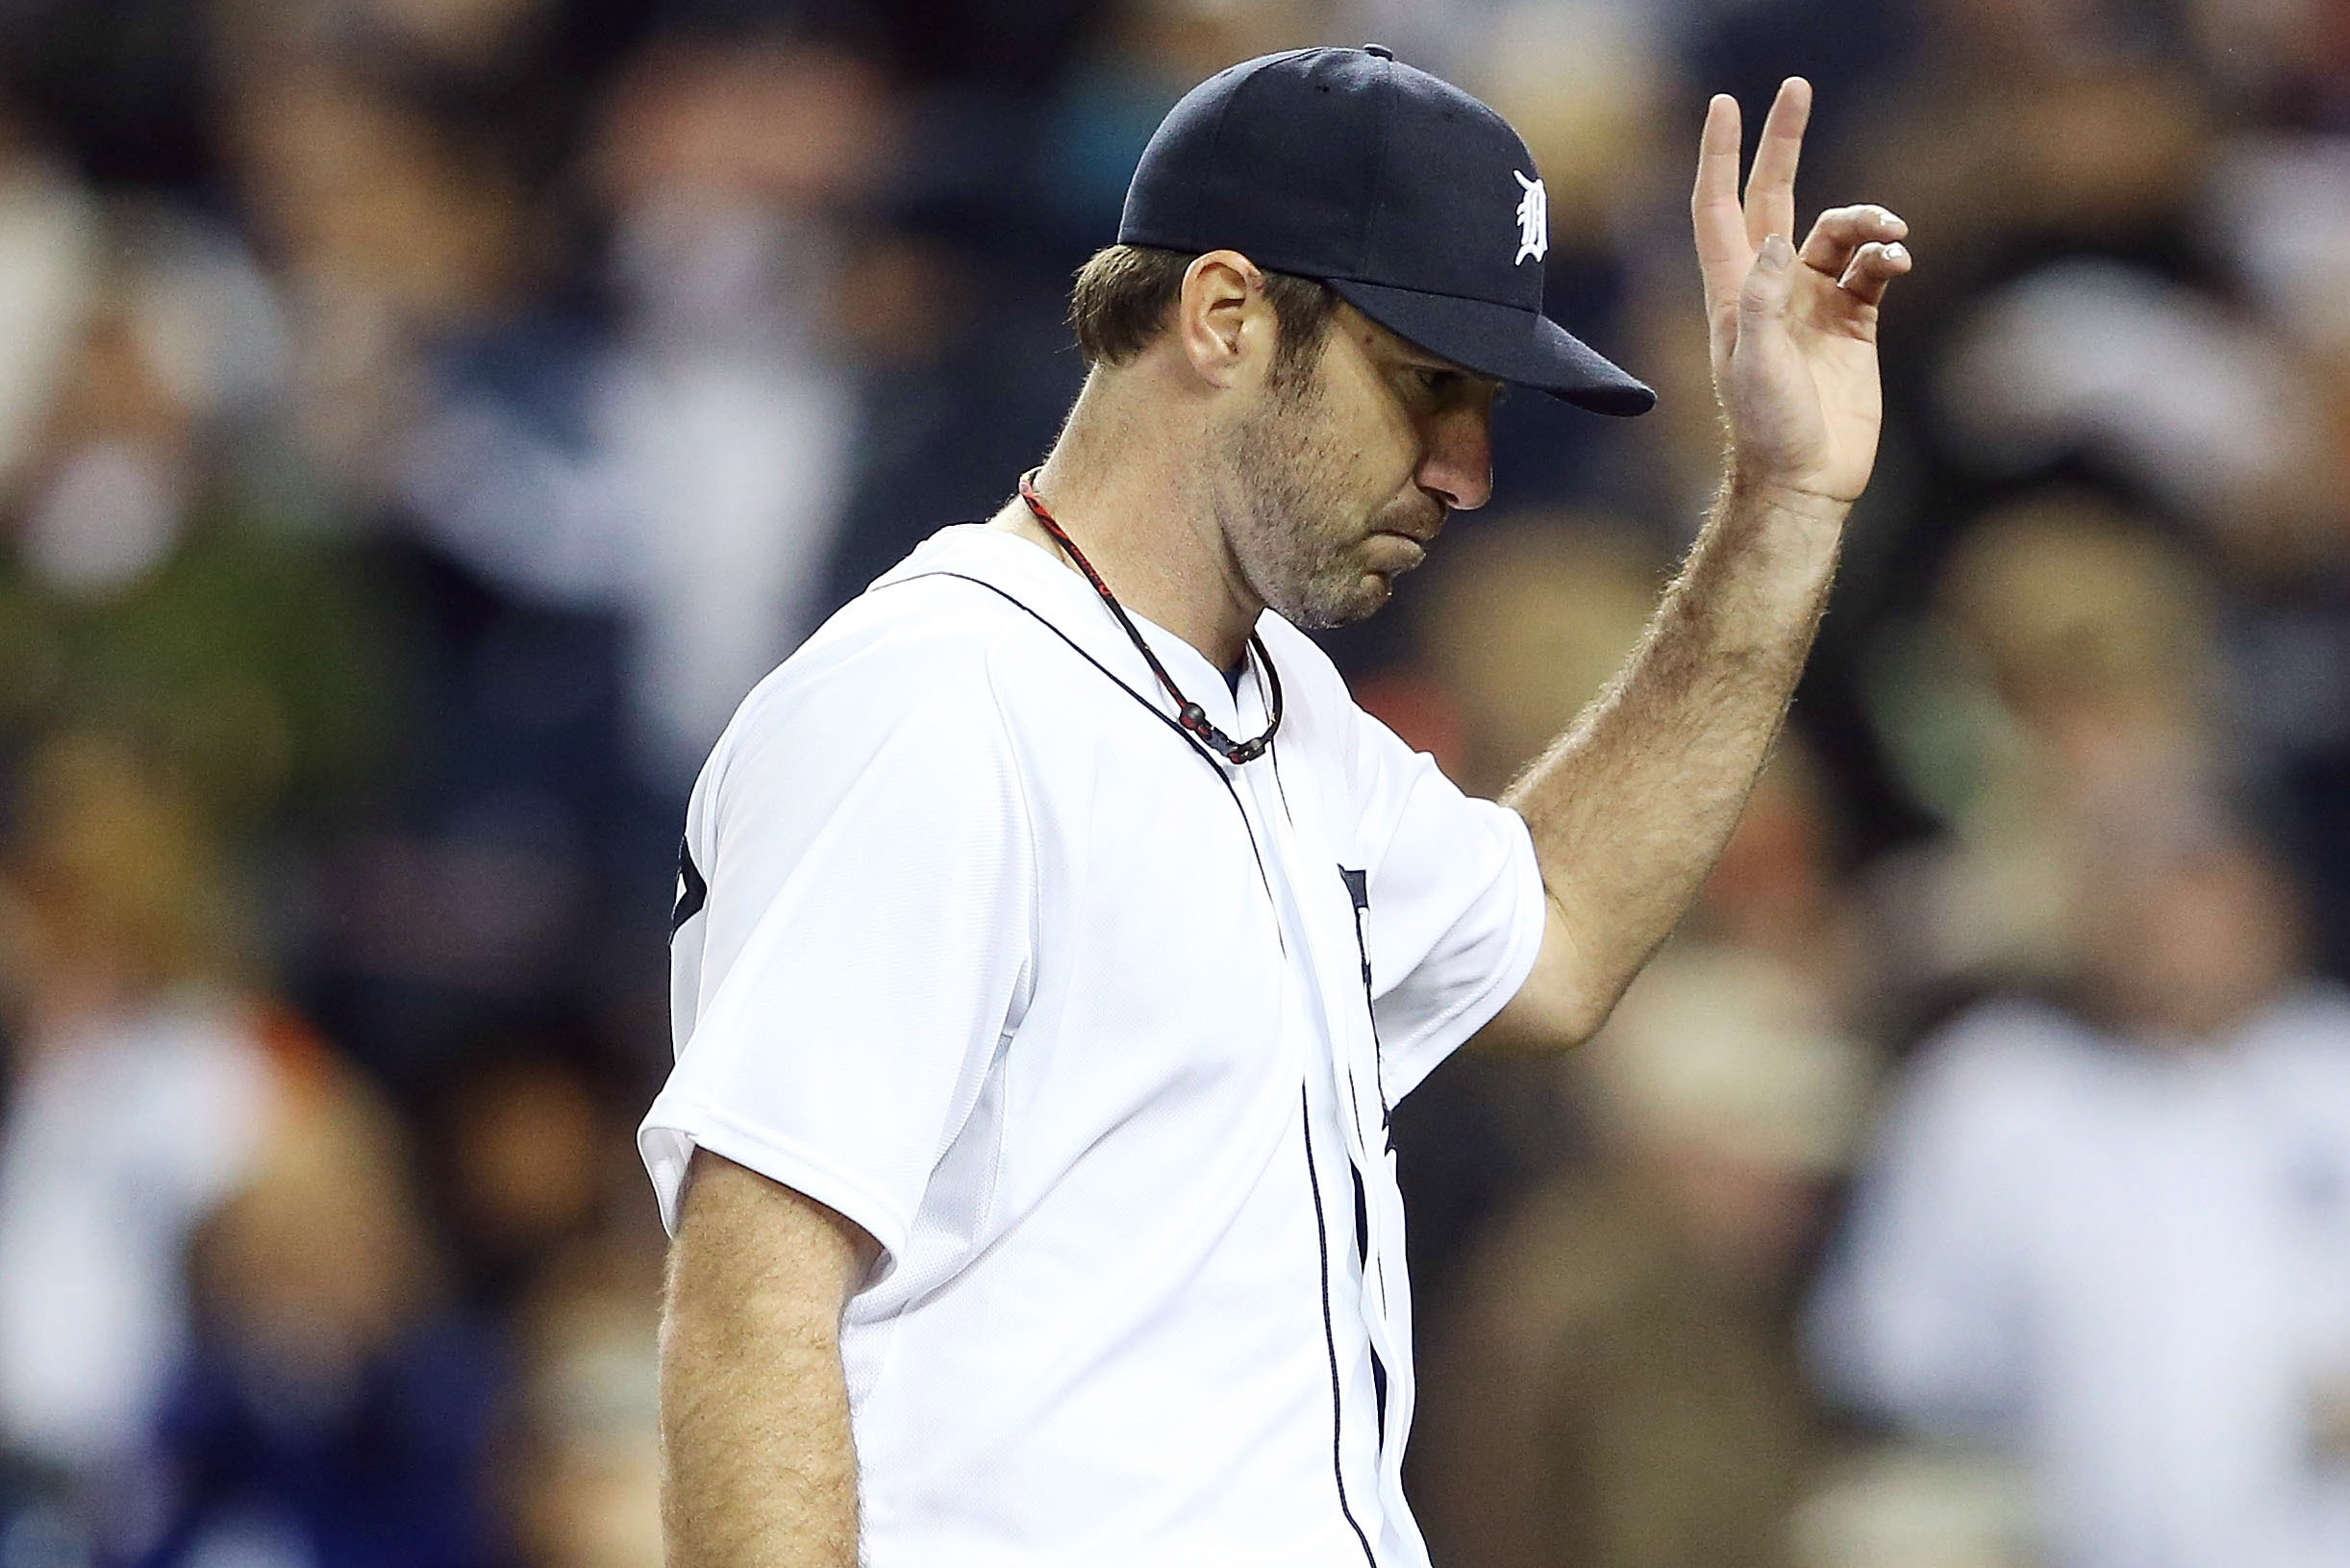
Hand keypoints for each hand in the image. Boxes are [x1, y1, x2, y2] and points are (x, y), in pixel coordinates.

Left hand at [1692, 78, 1909, 506]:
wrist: (1808, 478)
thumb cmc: (1767, 427)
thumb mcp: (1753, 361)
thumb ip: (1763, 297)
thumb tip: (1780, 237)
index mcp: (1733, 292)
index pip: (1719, 207)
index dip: (1719, 155)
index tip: (1724, 104)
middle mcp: (1772, 288)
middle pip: (1775, 196)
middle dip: (1783, 143)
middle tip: (1796, 86)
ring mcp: (1814, 302)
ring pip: (1838, 231)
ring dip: (1865, 219)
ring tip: (1890, 233)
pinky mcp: (1856, 322)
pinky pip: (1873, 268)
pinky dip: (1887, 256)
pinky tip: (1897, 262)